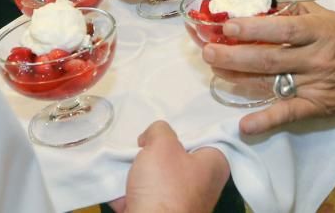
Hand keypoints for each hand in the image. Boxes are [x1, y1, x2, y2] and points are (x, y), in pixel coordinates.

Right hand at [107, 120, 229, 212]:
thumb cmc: (164, 187)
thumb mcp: (162, 144)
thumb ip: (159, 130)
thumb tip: (150, 139)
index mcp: (215, 164)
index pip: (203, 137)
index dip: (180, 132)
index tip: (163, 133)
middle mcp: (205, 184)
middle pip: (177, 158)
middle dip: (155, 154)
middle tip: (143, 149)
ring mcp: (184, 203)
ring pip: (159, 178)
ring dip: (139, 174)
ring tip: (128, 169)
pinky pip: (147, 198)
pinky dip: (132, 195)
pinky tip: (119, 190)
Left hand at [201, 3, 334, 134]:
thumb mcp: (333, 16)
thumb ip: (302, 9)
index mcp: (319, 31)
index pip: (281, 30)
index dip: (253, 28)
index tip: (228, 26)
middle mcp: (315, 57)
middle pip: (269, 57)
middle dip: (235, 55)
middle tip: (208, 51)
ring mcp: (315, 84)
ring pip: (273, 82)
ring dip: (241, 79)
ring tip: (216, 73)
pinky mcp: (318, 106)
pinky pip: (289, 114)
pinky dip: (266, 120)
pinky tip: (245, 125)